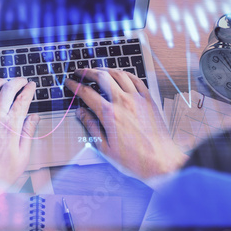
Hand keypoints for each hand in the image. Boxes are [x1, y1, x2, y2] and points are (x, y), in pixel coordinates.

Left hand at [0, 78, 39, 187]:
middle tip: (21, 80)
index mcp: (11, 127)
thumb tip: (34, 118)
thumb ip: (28, 134)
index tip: (32, 85)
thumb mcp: (22, 157)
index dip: (29, 89)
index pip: (23, 100)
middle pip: (7, 90)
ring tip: (3, 81)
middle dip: (16, 82)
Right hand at [65, 68, 187, 178]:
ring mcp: (137, 99)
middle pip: (102, 77)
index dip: (75, 86)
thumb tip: (81, 113)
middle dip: (87, 72)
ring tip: (98, 70)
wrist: (161, 161)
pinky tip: (120, 74)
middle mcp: (123, 102)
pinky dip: (125, 73)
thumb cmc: (134, 159)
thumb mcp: (105, 148)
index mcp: (109, 115)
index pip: (87, 93)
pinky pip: (136, 79)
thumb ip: (91, 127)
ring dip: (105, 69)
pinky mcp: (148, 100)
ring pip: (119, 74)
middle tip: (80, 72)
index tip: (70, 83)